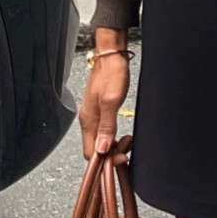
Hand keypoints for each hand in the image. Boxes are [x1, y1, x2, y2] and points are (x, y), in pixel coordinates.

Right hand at [78, 34, 129, 157]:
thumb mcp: (111, 100)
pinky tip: (123, 136)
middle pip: (95, 150)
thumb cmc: (111, 74)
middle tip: (127, 148)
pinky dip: (113, 139)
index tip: (123, 157)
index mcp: (88, 121)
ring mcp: (93, 117)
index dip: (106, 160)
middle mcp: (88, 121)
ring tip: (128, 141)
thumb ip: (107, 126)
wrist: (112, 56)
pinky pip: (103, 133)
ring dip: (113, 147)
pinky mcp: (99, 112)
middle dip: (111, 155)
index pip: (91, 153)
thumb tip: (102, 149)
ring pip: (100, 142)